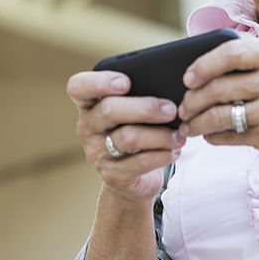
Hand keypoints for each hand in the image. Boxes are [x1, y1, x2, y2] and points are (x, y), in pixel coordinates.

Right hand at [67, 71, 186, 203]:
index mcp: (89, 104)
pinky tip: (175, 150)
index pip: (78, 87)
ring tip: (179, 134)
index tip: (126, 82)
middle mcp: (88, 128)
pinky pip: (140, 162)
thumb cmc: (136, 131)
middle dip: (144, 108)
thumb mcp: (132, 112)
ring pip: (128, 138)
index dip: (99, 82)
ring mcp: (97, 153)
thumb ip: (141, 95)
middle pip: (109, 110)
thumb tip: (171, 86)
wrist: (133, 177)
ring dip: (160, 135)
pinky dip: (162, 154)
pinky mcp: (113, 175)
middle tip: (171, 109)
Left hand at [178, 37, 258, 157]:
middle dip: (192, 100)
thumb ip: (252, 56)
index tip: (187, 77)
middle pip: (219, 88)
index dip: (203, 66)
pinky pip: (230, 137)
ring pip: (220, 116)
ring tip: (189, 125)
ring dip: (197, 122)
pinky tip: (209, 134)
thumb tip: (203, 67)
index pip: (231, 54)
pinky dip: (213, 137)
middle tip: (182, 107)